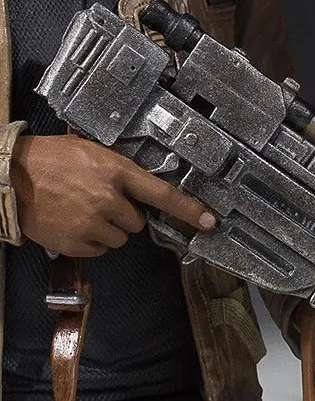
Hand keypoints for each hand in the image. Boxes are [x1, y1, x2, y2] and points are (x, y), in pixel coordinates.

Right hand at [10, 134, 215, 256]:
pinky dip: (91, 241)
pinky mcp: (76, 242)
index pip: (161, 193)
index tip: (208, 221)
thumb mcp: (90, 150)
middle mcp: (108, 199)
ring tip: (83, 212)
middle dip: (124, 215)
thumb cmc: (49, 158)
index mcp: (115, 171)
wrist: (10, 176)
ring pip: (120, 239)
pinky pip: (100, 250)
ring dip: (108, 229)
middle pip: (138, 222)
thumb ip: (118, 169)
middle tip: (101, 202)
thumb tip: (141, 185)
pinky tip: (73, 223)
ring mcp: (92, 223)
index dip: (187, 209)